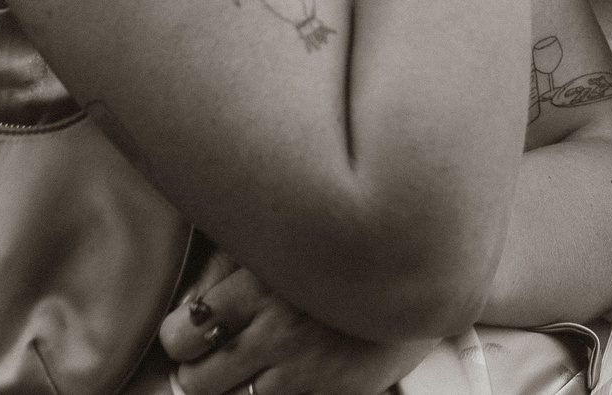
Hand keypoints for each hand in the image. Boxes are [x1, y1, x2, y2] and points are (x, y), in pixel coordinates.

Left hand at [160, 252, 437, 394]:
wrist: (428, 265)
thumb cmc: (344, 243)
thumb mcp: (282, 233)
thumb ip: (225, 264)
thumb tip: (186, 305)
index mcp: (258, 280)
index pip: (183, 333)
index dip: (182, 336)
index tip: (192, 333)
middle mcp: (279, 327)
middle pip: (200, 379)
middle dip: (202, 368)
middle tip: (219, 353)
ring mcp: (307, 366)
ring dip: (240, 383)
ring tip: (259, 360)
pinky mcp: (337, 392)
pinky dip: (277, 389)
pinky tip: (290, 369)